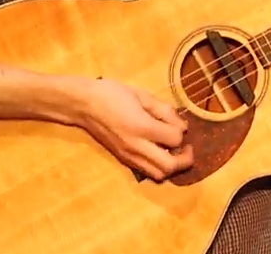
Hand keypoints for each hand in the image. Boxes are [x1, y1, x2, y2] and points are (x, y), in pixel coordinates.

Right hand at [75, 79, 193, 181]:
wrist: (83, 105)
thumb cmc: (112, 94)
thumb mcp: (142, 95)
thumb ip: (164, 111)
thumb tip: (182, 126)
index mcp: (142, 127)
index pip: (174, 140)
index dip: (182, 132)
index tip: (180, 124)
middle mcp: (136, 146)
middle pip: (169, 167)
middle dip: (184, 159)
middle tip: (187, 148)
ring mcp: (128, 156)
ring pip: (158, 175)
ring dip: (171, 167)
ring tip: (174, 152)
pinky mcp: (123, 160)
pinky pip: (146, 171)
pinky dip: (158, 166)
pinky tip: (158, 153)